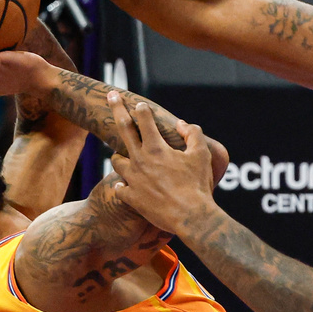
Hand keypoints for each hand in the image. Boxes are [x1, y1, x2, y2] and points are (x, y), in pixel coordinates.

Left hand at [107, 91, 216, 233]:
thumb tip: (182, 123)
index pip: (144, 119)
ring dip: (117, 154)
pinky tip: (123, 184)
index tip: (139, 104)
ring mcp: (133, 179)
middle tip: (111, 95)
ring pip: (115, 160)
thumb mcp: (201, 155)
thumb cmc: (198, 185)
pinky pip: (119, 188)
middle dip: (117, 108)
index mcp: (156, 148)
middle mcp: (140, 160)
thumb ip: (192, 134)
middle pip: (123, 128)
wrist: (190, 217)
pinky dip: (121, 185)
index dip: (142, 109)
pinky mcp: (131, 198)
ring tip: (119, 153)